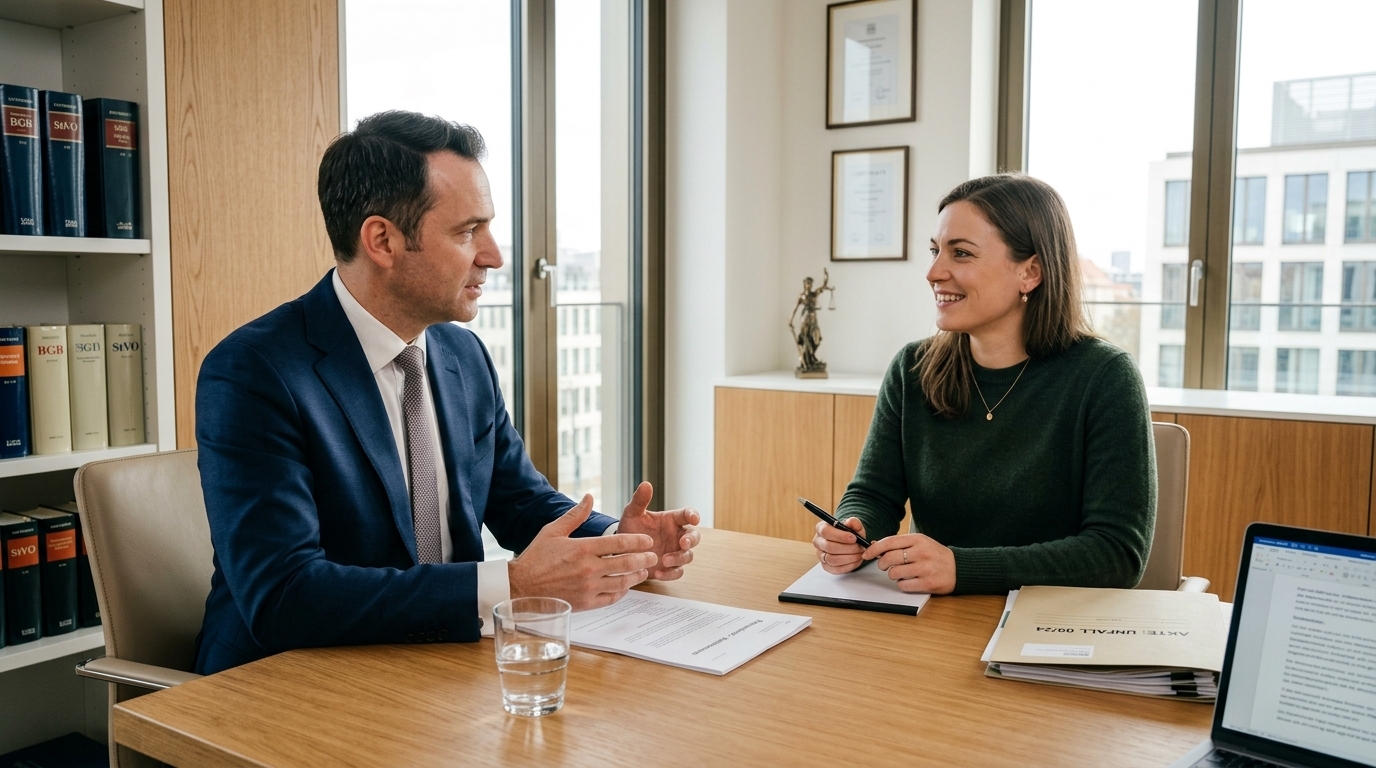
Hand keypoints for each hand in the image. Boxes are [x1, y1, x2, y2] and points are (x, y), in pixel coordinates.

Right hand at [508, 494, 658, 609]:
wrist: (520, 587)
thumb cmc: (535, 558)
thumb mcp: (553, 531)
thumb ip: (575, 515)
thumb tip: (589, 496)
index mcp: (583, 548)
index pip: (619, 543)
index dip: (637, 541)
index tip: (647, 541)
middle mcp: (588, 568)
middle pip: (626, 563)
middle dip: (643, 559)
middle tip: (653, 556)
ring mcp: (588, 587)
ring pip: (622, 582)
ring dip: (636, 577)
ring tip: (643, 572)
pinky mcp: (585, 603)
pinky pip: (610, 598)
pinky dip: (621, 593)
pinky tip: (625, 588)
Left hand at [615, 482, 700, 580]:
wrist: (620, 550)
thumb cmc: (630, 528)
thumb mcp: (632, 514)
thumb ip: (640, 500)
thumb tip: (646, 484)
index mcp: (671, 520)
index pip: (687, 514)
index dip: (693, 515)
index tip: (693, 518)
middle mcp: (677, 536)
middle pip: (694, 537)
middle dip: (692, 540)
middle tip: (683, 543)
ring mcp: (674, 552)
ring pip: (687, 556)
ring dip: (679, 558)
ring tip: (664, 560)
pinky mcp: (669, 568)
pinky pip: (677, 572)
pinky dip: (670, 574)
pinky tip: (658, 573)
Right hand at [812, 517, 867, 573]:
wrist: (850, 543)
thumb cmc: (849, 533)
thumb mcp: (853, 526)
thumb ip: (854, 522)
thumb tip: (851, 522)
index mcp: (821, 528)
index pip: (826, 532)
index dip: (840, 536)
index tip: (854, 538)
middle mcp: (818, 542)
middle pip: (829, 547)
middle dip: (847, 548)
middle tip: (860, 548)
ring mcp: (820, 555)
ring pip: (832, 559)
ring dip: (849, 558)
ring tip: (859, 554)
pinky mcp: (826, 566)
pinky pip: (835, 569)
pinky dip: (848, 566)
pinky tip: (856, 560)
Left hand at [866, 534, 955, 593]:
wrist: (958, 568)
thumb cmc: (935, 554)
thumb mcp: (920, 542)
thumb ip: (900, 543)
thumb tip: (876, 545)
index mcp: (918, 539)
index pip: (889, 542)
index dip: (874, 549)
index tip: (867, 554)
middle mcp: (921, 552)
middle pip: (889, 558)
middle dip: (882, 564)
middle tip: (884, 566)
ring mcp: (925, 568)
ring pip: (894, 573)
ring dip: (893, 575)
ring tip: (902, 573)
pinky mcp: (927, 583)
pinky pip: (903, 585)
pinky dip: (902, 584)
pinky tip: (910, 580)